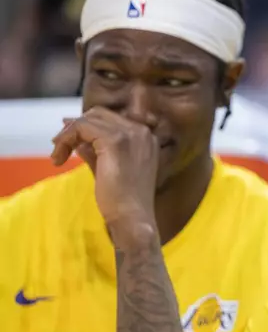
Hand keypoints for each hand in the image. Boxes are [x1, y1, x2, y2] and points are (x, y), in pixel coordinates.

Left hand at [51, 106, 159, 246]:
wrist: (132, 217)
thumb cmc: (123, 200)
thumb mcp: (109, 168)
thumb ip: (95, 150)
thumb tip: (76, 138)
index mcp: (146, 137)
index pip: (111, 119)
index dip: (87, 126)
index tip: (68, 140)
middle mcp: (142, 131)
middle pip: (99, 114)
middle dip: (76, 127)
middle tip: (59, 145)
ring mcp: (130, 134)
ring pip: (89, 119)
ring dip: (68, 134)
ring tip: (58, 154)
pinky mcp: (115, 141)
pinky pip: (82, 127)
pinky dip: (66, 139)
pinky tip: (59, 158)